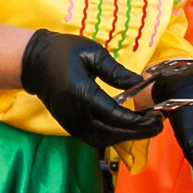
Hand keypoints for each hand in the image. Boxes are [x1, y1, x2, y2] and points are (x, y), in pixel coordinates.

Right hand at [18, 31, 162, 148]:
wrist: (34, 63)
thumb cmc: (63, 52)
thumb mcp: (91, 52)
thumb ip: (115, 71)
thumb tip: (139, 83)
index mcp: (82, 93)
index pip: (115, 115)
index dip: (138, 121)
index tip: (156, 118)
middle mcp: (76, 113)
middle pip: (112, 132)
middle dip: (138, 132)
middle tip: (158, 125)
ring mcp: (71, 123)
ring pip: (103, 139)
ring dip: (126, 137)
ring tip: (146, 128)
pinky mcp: (70, 126)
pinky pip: (94, 138)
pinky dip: (113, 137)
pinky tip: (127, 129)